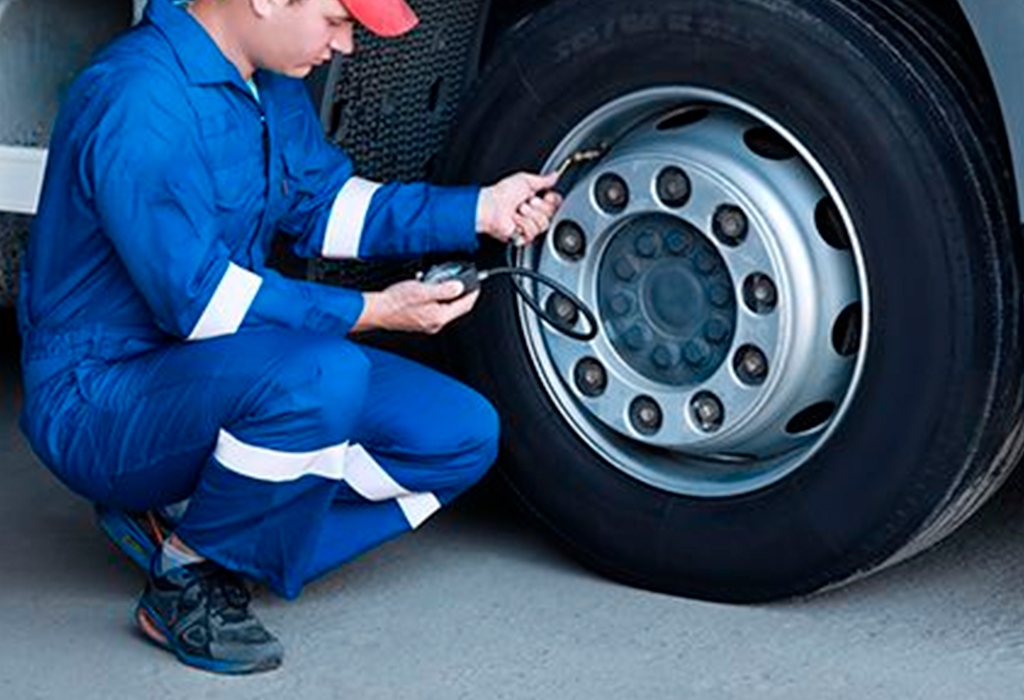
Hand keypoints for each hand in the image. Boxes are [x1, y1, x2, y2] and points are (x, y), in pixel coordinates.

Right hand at [351, 279, 478, 333]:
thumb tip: (459, 287)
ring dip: (445, 296)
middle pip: (456, 309)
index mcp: (439, 317)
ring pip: (444, 309)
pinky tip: (426, 290)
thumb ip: (444, 289)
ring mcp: (427, 324)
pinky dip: (435, 300)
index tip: (477, 286)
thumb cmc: (395, 302)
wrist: (377, 310)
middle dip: (460, 295)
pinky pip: (433, 310)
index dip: (473, 294)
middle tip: (462, 283)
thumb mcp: (423, 290)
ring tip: (440, 283)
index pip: (465, 306)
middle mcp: (435, 324)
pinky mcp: (419, 322)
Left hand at [477, 172, 562, 245]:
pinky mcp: (523, 237)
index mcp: (536, 200)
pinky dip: (522, 225)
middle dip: (537, 206)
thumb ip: (543, 179)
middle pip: (550, 214)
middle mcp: (534, 214)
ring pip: (543, 224)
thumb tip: (555, 175)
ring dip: (528, 215)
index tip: (544, 195)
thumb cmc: (502, 193)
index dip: (551, 200)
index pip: (555, 203)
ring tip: (517, 211)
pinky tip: (514, 221)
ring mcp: (529, 226)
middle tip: (524, 202)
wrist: (490, 207)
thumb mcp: (525, 179)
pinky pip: (532, 233)